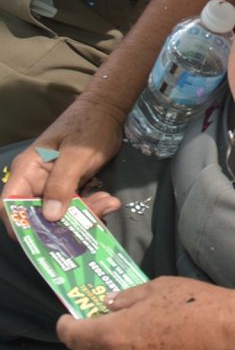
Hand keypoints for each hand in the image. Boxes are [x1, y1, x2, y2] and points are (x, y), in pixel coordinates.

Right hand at [1, 95, 125, 235]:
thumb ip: (62, 183)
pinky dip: (91, 208)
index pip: (9, 204)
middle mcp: (36, 181)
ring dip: (83, 215)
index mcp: (28, 170)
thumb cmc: (88, 127)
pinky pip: (76, 207)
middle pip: (38, 215)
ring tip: (107, 203)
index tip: (43, 239)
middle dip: (62, 223)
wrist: (108, 110)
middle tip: (89, 221)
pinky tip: (110, 201)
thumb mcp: (76, 155)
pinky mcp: (71, 188)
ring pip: (61, 214)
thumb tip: (50, 216)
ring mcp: (54, 186)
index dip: (19, 225)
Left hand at [57, 277, 234, 349]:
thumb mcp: (159, 287)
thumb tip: (109, 305)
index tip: (67, 320)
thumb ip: (128, 298)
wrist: (231, 335)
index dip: (66, 327)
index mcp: (115, 335)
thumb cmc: (195, 303)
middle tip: (94, 336)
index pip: (74, 337)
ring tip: (125, 349)